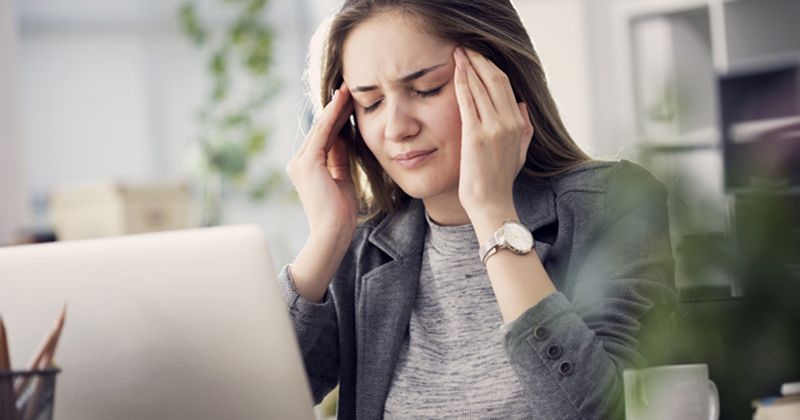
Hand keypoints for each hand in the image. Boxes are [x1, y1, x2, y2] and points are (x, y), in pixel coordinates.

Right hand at [286, 82, 357, 241]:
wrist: (332, 232)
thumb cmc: (340, 212)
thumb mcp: (342, 177)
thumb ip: (340, 157)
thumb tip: (345, 135)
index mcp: (307, 167)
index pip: (324, 136)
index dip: (337, 117)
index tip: (349, 101)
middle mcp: (299, 162)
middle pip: (321, 129)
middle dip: (336, 108)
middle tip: (348, 87)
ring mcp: (300, 162)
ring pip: (321, 128)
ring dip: (335, 107)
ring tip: (347, 89)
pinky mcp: (307, 163)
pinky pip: (322, 134)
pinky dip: (332, 117)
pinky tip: (342, 102)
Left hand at [452, 47, 532, 223]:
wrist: (491, 203)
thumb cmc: (500, 181)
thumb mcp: (520, 152)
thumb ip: (524, 128)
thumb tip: (523, 105)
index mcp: (519, 123)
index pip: (505, 86)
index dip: (490, 67)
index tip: (478, 57)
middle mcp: (509, 122)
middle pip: (495, 79)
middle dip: (479, 60)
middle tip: (465, 48)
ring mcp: (493, 128)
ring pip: (482, 86)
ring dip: (468, 66)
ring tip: (457, 53)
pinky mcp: (476, 136)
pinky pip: (468, 101)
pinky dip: (462, 83)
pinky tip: (456, 71)